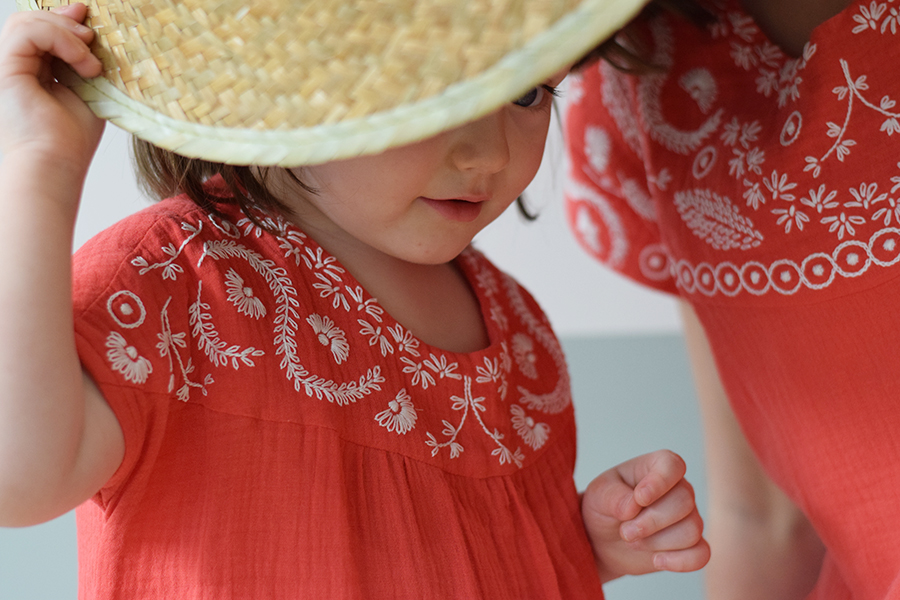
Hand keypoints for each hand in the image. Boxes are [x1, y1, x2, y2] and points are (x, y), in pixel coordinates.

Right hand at [0, 3, 103, 174]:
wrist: (57, 164)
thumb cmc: (71, 139)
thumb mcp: (86, 91)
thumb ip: (84, 61)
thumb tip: (89, 30)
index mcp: (30, 70)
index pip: (40, 30)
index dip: (65, 20)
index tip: (91, 23)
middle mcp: (14, 66)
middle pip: (31, 19)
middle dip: (66, 22)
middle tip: (94, 40)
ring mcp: (7, 67)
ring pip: (27, 21)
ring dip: (68, 34)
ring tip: (92, 63)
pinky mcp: (5, 70)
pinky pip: (28, 33)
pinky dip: (60, 39)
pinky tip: (83, 62)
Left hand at [582, 449, 709, 582]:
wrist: (602, 539)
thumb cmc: (605, 507)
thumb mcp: (599, 495)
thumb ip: (613, 496)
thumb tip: (632, 506)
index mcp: (656, 467)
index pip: (672, 465)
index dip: (660, 481)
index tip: (640, 498)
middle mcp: (678, 489)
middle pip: (684, 502)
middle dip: (651, 522)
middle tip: (625, 531)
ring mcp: (687, 517)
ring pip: (691, 530)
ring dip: (657, 542)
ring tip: (633, 541)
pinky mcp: (690, 545)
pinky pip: (701, 554)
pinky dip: (680, 561)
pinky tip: (656, 560)